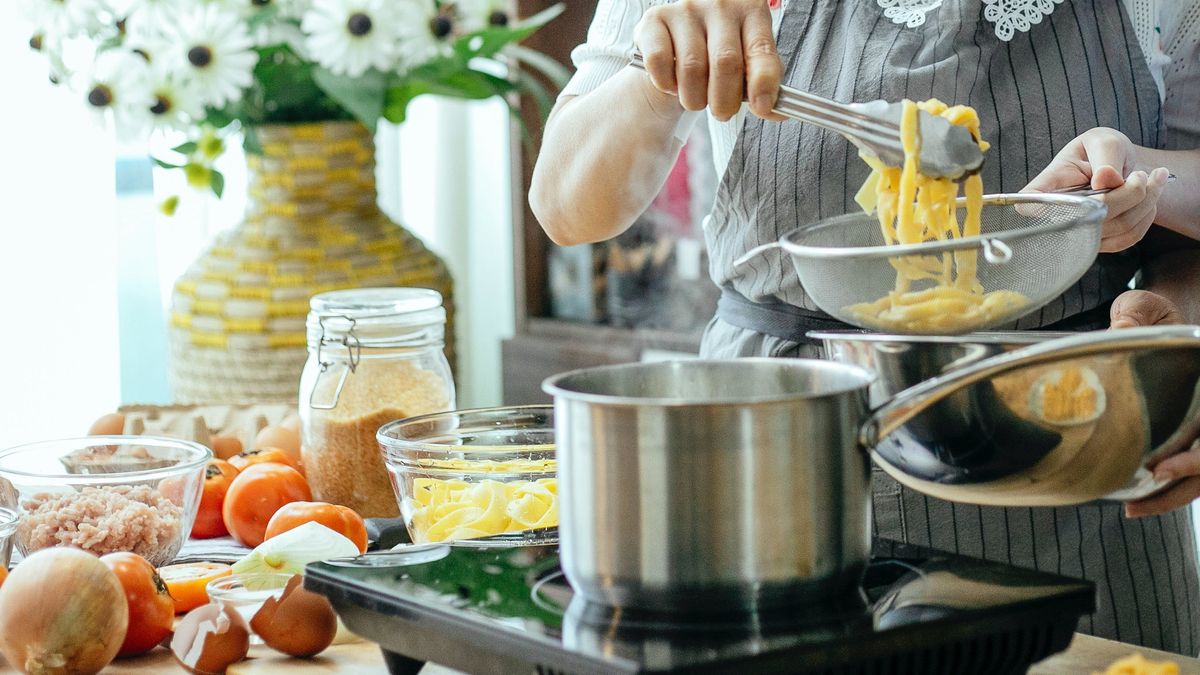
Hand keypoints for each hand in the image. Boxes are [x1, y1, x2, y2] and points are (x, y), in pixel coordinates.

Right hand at [635, 0, 783, 121]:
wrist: (680, 44)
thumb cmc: (719, 54)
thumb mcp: (750, 65)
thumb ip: (765, 86)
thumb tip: (775, 111)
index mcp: (751, 9)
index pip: (761, 50)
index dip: (763, 84)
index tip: (761, 107)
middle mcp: (720, 3)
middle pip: (725, 63)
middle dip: (725, 101)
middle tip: (722, 111)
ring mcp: (686, 9)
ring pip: (691, 69)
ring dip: (694, 99)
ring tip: (696, 98)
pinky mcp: (654, 20)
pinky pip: (660, 64)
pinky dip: (667, 85)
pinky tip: (673, 82)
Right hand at [1024, 128, 1170, 252]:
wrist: (1112, 165)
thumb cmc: (1099, 150)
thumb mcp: (1102, 141)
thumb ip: (1105, 155)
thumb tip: (1106, 178)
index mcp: (1046, 187)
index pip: (1029, 205)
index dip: (1044, 208)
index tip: (1080, 191)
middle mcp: (1055, 216)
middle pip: (1091, 216)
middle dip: (1130, 194)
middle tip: (1143, 174)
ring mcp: (1077, 233)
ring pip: (1116, 228)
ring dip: (1146, 202)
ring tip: (1153, 178)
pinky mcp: (1098, 243)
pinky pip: (1128, 237)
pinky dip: (1146, 215)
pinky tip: (1148, 197)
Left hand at [1116, 289, 1190, 516]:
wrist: (1165, 318)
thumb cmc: (1158, 315)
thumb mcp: (1146, 307)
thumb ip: (1136, 315)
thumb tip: (1124, 329)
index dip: (1196, 456)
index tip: (1165, 468)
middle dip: (1183, 483)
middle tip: (1141, 497)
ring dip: (1174, 495)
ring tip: (1134, 508)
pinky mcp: (1192, 435)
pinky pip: (1193, 472)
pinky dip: (1170, 489)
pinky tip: (1140, 499)